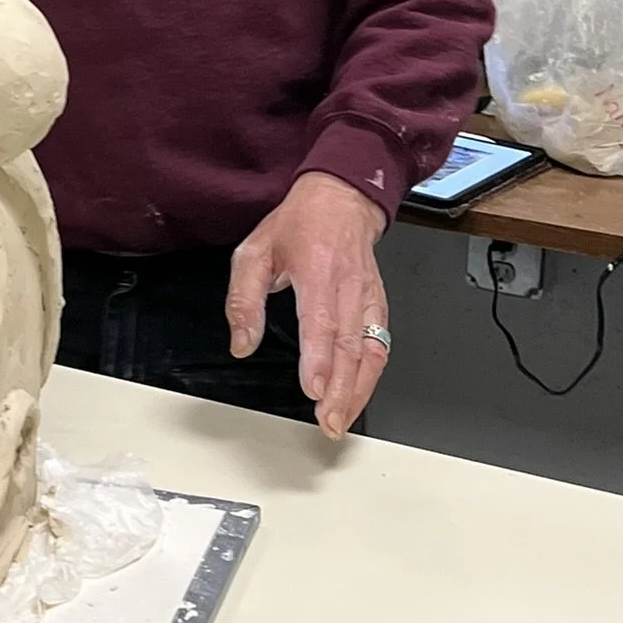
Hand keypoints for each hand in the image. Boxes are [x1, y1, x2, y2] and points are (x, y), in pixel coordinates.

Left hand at [226, 172, 388, 439]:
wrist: (341, 200)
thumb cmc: (298, 225)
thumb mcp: (255, 251)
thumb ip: (244, 299)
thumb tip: (242, 343)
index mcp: (318, 270)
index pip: (321, 321)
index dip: (319, 359)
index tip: (315, 389)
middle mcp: (349, 287)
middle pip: (351, 346)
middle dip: (342, 389)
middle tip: (329, 421)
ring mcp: (369, 298)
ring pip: (372, 351)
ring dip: (359, 389)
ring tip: (341, 419)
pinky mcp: (378, 306)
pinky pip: (381, 345)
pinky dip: (371, 375)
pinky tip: (358, 396)